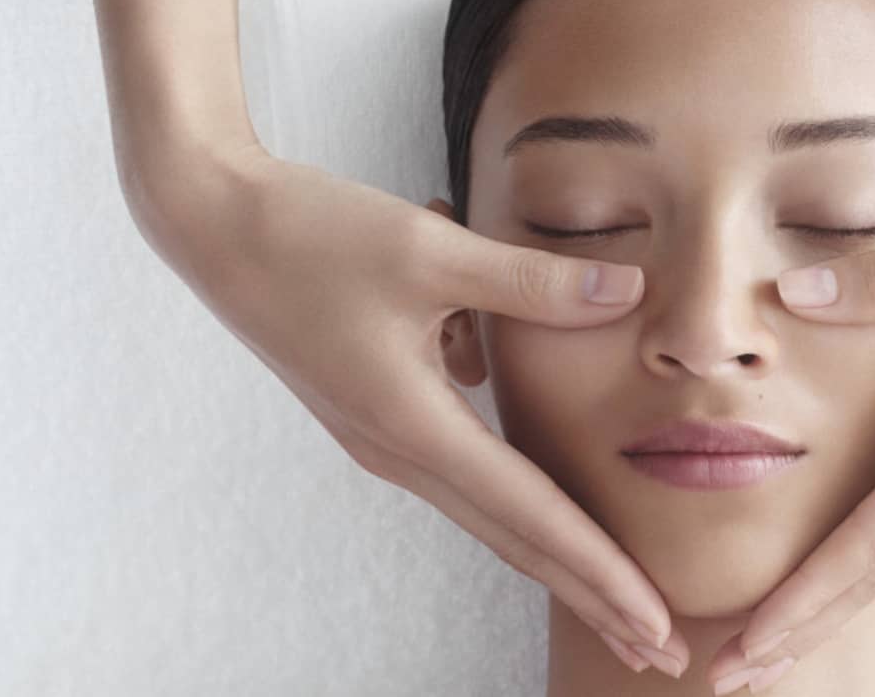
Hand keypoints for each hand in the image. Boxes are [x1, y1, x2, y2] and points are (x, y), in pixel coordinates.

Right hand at [126, 142, 688, 677]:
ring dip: (558, 550)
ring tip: (619, 592)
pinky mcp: (378, 415)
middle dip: (592, 596)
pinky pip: (464, 460)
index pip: (530, 517)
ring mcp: (383, 440)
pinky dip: (515, 477)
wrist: (213, 222)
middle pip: (515, 540)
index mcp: (413, 426)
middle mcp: (398, 452)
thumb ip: (534, 282)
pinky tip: (529, 432)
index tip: (656, 625)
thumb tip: (627, 292)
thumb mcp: (432, 250)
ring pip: (491, 510)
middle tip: (661, 652)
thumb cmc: (313, 232)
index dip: (601, 572)